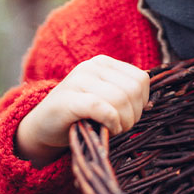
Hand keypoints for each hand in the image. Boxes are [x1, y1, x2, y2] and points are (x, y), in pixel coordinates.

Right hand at [16, 55, 149, 166]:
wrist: (43, 127)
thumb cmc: (80, 116)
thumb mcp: (106, 99)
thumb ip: (125, 95)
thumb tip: (150, 104)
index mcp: (103, 63)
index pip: (141, 79)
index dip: (142, 102)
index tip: (129, 115)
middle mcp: (91, 67)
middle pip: (133, 90)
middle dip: (134, 115)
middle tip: (121, 126)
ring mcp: (78, 81)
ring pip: (120, 99)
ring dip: (123, 122)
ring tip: (113, 129)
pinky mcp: (68, 100)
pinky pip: (102, 108)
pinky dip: (111, 122)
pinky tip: (108, 131)